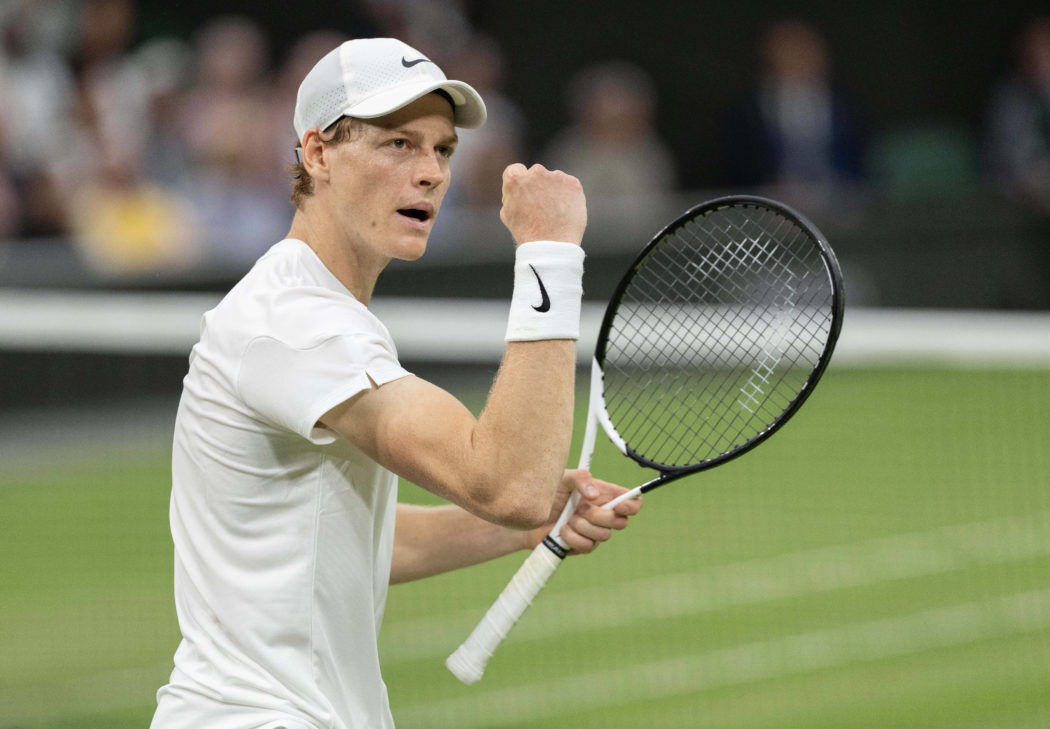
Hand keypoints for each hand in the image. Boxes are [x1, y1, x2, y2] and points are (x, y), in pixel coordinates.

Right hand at [500, 163, 586, 245]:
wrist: (551, 245)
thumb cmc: (526, 233)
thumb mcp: (507, 213)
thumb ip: (512, 194)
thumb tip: (519, 189)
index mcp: (515, 178)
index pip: (516, 170)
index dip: (520, 183)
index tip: (525, 195)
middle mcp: (536, 172)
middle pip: (536, 173)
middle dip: (538, 186)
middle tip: (541, 207)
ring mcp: (556, 176)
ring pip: (554, 180)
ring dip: (554, 190)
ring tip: (554, 213)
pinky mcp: (573, 184)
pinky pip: (569, 186)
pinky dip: (568, 196)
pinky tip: (564, 212)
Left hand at [524, 469, 641, 553]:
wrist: (528, 517)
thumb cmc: (547, 494)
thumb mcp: (562, 478)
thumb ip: (580, 478)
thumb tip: (594, 494)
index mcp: (604, 495)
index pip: (632, 501)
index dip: (632, 505)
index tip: (618, 506)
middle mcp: (603, 514)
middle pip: (621, 522)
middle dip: (599, 516)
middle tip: (580, 508)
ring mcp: (594, 532)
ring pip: (604, 536)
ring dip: (582, 526)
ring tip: (567, 519)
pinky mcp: (582, 546)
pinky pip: (588, 547)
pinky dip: (573, 538)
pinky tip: (562, 530)